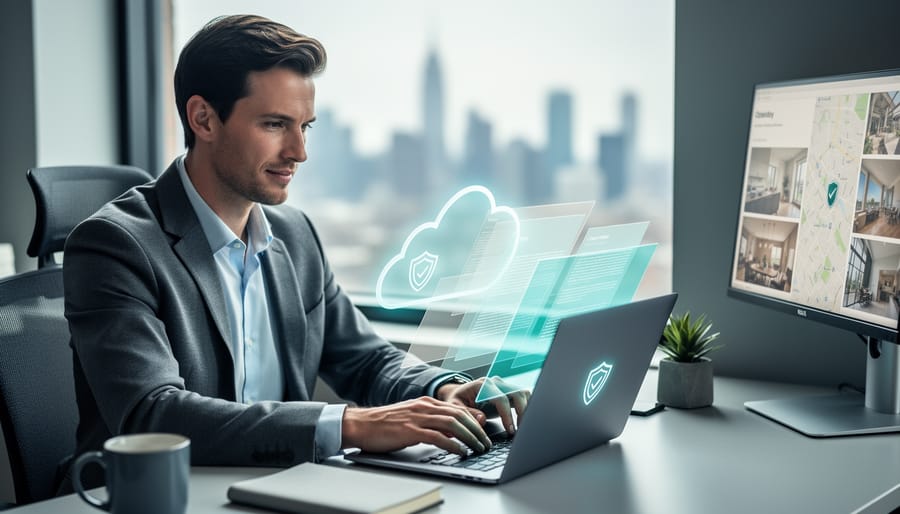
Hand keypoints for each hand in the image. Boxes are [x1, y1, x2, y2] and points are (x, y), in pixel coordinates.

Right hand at [341, 396, 491, 455]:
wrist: (360, 424)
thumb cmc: (384, 424)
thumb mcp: (412, 419)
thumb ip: (431, 423)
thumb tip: (452, 433)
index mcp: (426, 402)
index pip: (457, 409)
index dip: (474, 420)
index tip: (483, 432)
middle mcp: (424, 407)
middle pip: (459, 415)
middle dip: (476, 430)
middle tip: (486, 442)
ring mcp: (417, 417)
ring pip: (453, 424)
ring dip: (469, 437)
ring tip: (478, 448)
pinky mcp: (410, 431)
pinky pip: (438, 437)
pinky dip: (453, 444)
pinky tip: (460, 451)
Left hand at [437, 376, 530, 435]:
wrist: (459, 394)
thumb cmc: (457, 401)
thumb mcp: (456, 408)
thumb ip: (468, 413)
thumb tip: (482, 419)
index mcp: (483, 385)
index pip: (501, 398)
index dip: (507, 415)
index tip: (510, 430)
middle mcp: (496, 383)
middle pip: (517, 393)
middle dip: (522, 412)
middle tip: (520, 430)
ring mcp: (503, 386)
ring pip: (523, 393)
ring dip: (527, 409)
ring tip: (523, 427)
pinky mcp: (508, 391)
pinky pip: (523, 396)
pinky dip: (527, 407)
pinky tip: (523, 421)